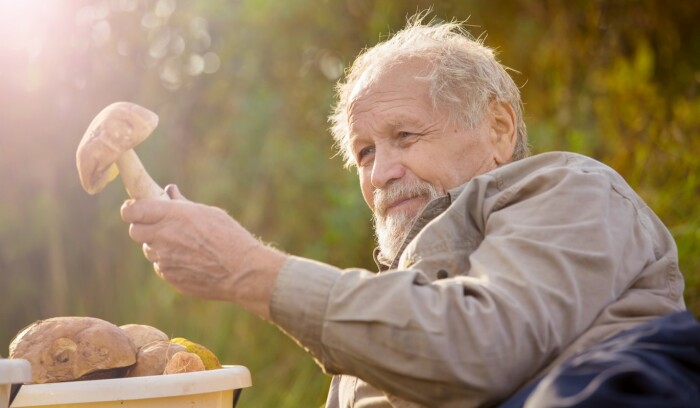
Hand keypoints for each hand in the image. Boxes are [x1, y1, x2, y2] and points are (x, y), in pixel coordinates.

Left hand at [120, 184, 286, 318]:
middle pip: (134, 231)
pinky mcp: (169, 277)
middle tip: (160, 227)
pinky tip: (190, 260)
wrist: (242, 270)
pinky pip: (161, 266)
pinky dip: (170, 262)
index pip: (132, 210)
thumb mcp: (208, 213)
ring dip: (159, 246)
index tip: (135, 209)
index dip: (131, 209)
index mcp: (173, 215)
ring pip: (149, 250)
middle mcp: (164, 237)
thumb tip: (169, 191)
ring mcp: (165, 259)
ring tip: (183, 245)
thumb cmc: (230, 237)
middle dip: (144, 228)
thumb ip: (182, 204)